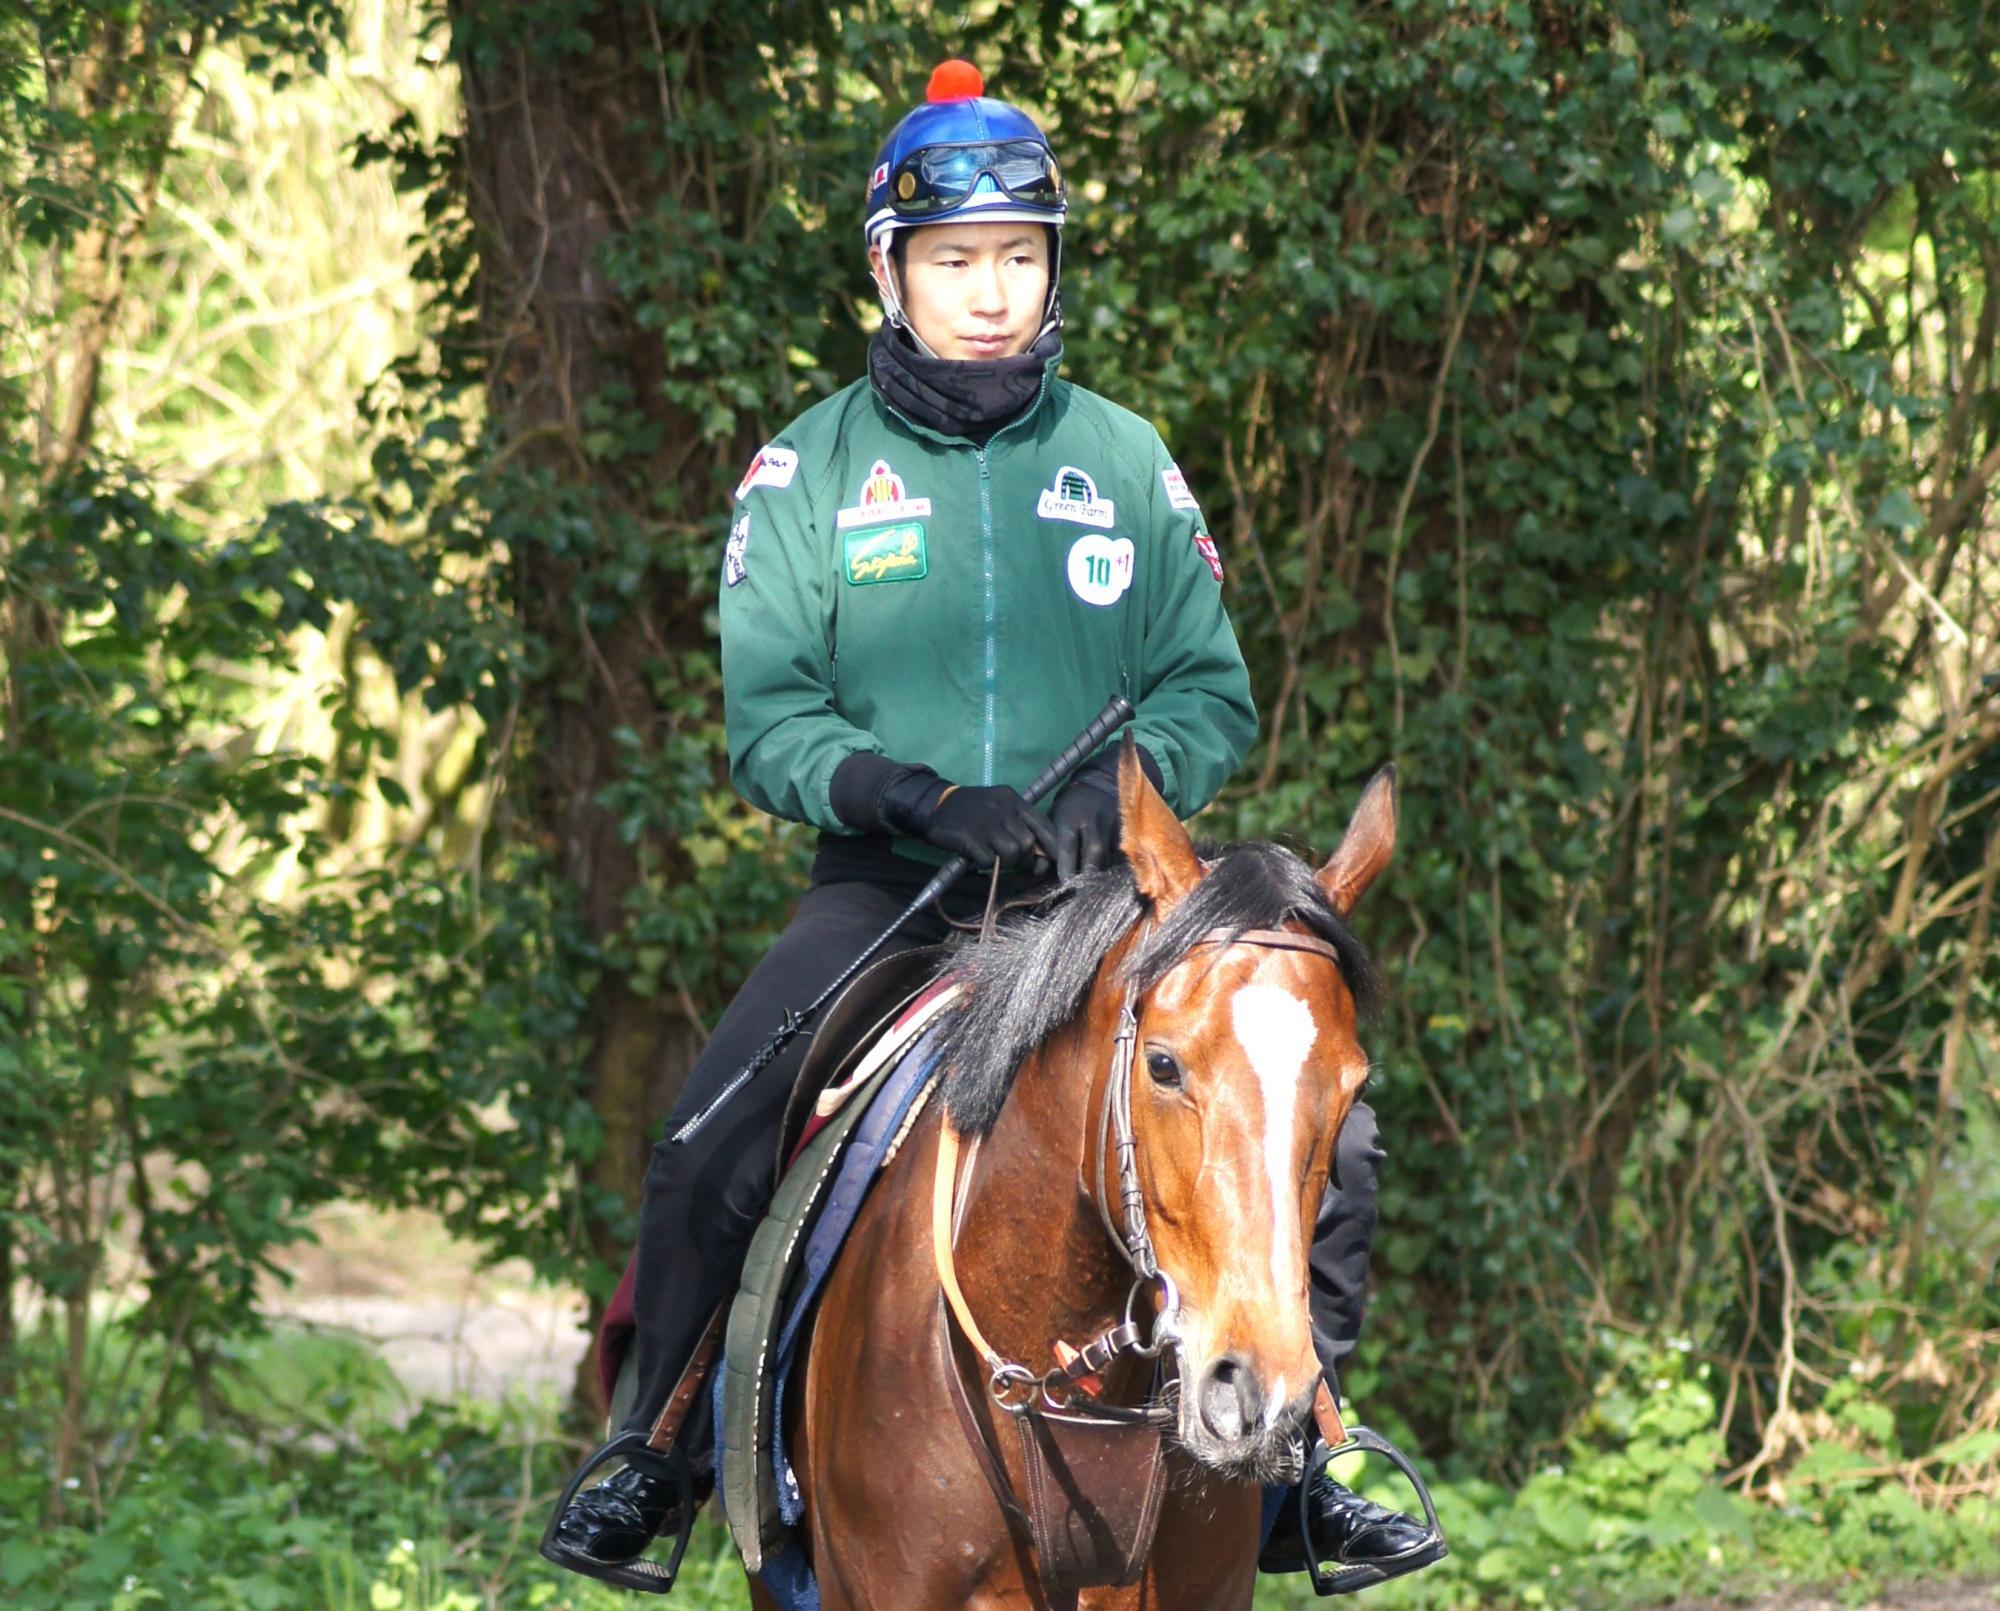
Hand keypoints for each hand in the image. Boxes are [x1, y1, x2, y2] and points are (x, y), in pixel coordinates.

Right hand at [922, 784, 1058, 870]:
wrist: (937, 804)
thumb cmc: (974, 809)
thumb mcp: (1000, 805)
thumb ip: (1020, 823)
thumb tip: (1042, 853)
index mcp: (1013, 799)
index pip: (1043, 825)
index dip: (1052, 846)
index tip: (1053, 861)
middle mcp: (1003, 809)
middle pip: (1027, 843)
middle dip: (1022, 856)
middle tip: (1010, 857)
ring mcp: (986, 823)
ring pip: (1012, 853)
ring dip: (1005, 862)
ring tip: (993, 856)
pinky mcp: (970, 838)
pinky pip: (988, 861)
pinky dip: (984, 864)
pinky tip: (977, 855)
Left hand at [1049, 772, 1119, 881]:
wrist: (1100, 783)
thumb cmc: (1071, 806)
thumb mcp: (1057, 819)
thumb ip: (1054, 844)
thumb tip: (1048, 874)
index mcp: (1069, 817)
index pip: (1067, 849)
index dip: (1066, 871)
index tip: (1065, 886)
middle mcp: (1092, 821)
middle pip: (1092, 857)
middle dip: (1086, 878)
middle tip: (1079, 895)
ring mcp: (1112, 825)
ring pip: (1108, 860)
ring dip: (1100, 877)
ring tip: (1093, 891)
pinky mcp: (1126, 830)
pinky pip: (1120, 856)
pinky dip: (1113, 869)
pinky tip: (1108, 878)